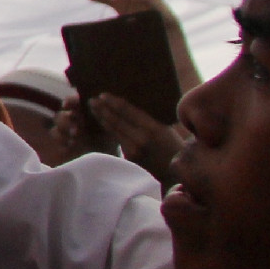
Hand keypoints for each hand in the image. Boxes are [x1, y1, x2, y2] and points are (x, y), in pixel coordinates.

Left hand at [53, 92, 186, 186]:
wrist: (178, 173)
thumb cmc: (175, 148)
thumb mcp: (166, 129)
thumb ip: (148, 120)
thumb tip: (129, 107)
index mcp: (153, 128)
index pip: (127, 111)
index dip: (113, 102)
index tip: (102, 95)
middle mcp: (140, 139)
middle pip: (116, 120)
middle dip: (102, 109)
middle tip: (91, 100)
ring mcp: (133, 150)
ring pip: (113, 131)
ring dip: (101, 118)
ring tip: (93, 109)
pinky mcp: (128, 158)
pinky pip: (116, 140)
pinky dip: (109, 130)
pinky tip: (103, 123)